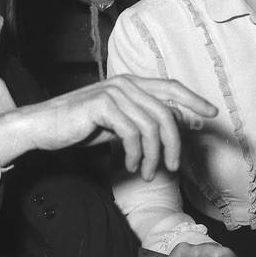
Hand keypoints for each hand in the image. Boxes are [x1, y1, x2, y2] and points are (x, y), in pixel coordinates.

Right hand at [0, 75, 216, 172]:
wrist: (42, 128)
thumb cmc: (80, 127)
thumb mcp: (119, 123)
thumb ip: (143, 120)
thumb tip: (177, 125)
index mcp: (132, 83)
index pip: (171, 88)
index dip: (194, 100)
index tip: (212, 114)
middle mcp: (126, 82)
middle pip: (166, 113)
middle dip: (174, 144)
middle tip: (172, 167)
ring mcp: (114, 92)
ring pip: (152, 127)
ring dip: (153, 156)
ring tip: (148, 173)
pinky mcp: (103, 105)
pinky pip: (133, 134)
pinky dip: (136, 155)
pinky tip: (130, 166)